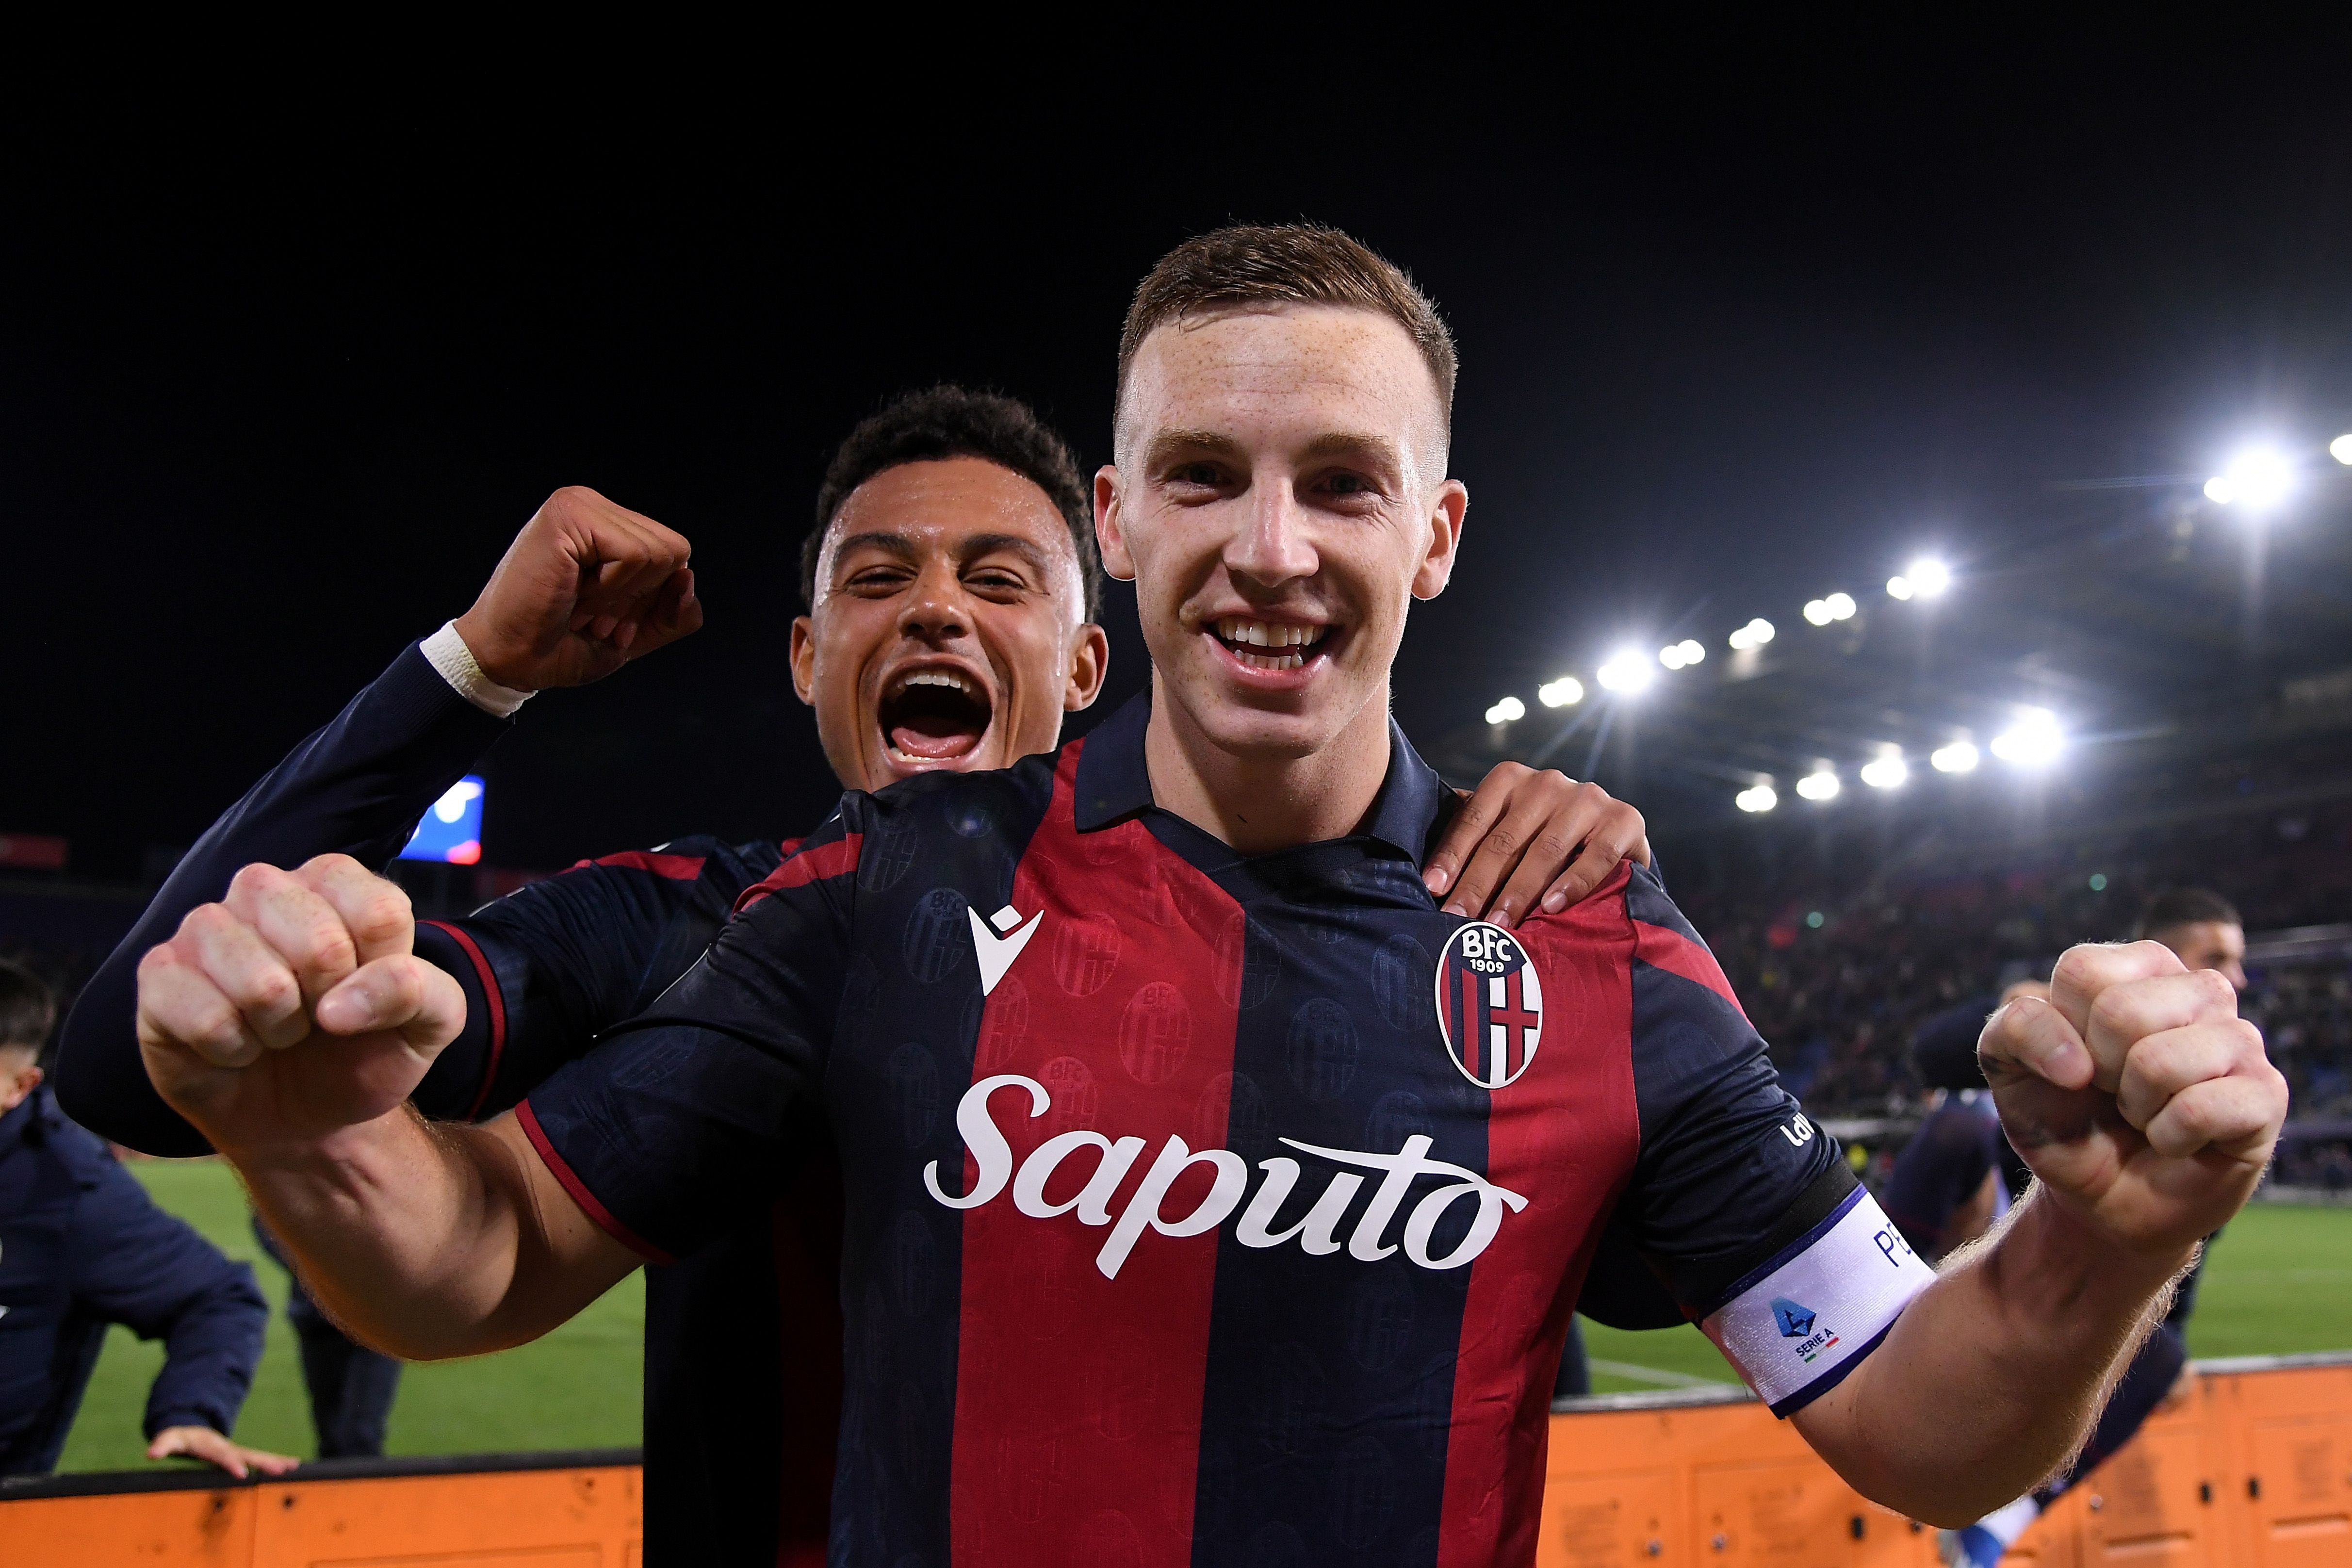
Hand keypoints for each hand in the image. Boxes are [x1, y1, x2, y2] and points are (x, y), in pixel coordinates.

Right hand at [136, 856, 466, 1154]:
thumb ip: (418, 992)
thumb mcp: (427, 1025)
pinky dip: (233, 1052)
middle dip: (329, 1003)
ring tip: (277, 1030)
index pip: (379, 912)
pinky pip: (207, 1019)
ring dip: (280, 1030)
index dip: (381, 976)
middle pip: (321, 944)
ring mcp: (205, 927)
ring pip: (261, 983)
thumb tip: (338, 1004)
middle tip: (317, 1018)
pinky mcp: (159, 974)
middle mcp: (266, 889)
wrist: (307, 1117)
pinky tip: (235, 1046)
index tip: (365, 995)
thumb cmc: (364, 1054)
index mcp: (336, 881)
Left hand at [147, 1424, 298, 1477]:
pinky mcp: (239, 1456)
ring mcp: (235, 1451)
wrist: (191, 1431)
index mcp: (212, 1446)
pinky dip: (274, 1462)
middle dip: (264, 1462)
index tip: (242, 1474)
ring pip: (258, 1456)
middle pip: (249, 1455)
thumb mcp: (169, 1439)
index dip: (232, 1464)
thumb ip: (162, 1445)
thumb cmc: (180, 1437)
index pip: (223, 1456)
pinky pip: (258, 1460)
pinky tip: (289, 1466)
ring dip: (275, 1461)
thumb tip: (151, 1453)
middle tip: (281, 1469)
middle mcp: (228, 1448)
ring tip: (292, 1466)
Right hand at [451, 486, 700, 690]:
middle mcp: (593, 505)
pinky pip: (635, 556)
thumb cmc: (559, 645)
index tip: (604, 616)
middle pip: (675, 551)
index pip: (674, 554)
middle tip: (589, 611)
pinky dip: (610, 590)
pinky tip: (572, 592)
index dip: (650, 598)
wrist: (508, 660)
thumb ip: (673, 610)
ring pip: (660, 553)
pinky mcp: (569, 515)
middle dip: (638, 597)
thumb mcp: (635, 633)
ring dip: (620, 596)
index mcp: (607, 525)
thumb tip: (688, 576)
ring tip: (578, 601)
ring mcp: (579, 504)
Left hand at [1424, 763, 1650, 924]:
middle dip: (1478, 884)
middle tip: (1458, 919)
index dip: (1451, 855)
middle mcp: (1548, 782)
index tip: (1432, 889)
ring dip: (1519, 891)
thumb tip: (1428, 880)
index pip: (1473, 818)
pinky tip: (1552, 908)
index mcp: (1511, 779)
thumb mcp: (1508, 831)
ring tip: (1498, 925)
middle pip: (1505, 839)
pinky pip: (1597, 856)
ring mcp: (1588, 798)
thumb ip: (1476, 840)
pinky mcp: (1624, 819)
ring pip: (1546, 850)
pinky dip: (1573, 884)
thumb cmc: (1544, 840)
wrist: (1613, 837)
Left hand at [1979, 941, 2285, 1258]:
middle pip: (2120, 1011)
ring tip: (2147, 1114)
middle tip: (2115, 1092)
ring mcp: (2240, 1039)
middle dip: (2100, 1071)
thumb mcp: (2009, 1065)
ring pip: (2159, 1061)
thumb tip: (2076, 1063)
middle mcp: (2198, 990)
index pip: (2083, 971)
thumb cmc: (2063, 1117)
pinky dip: (2170, 1139)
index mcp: (2137, 967)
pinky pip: (2199, 1110)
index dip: (2062, 1031)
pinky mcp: (2266, 1093)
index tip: (2076, 1060)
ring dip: (2136, 1107)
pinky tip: (2179, 1139)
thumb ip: (2015, 1030)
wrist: (2099, 1195)